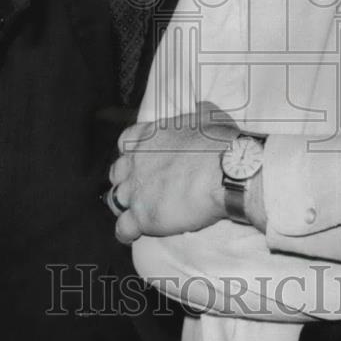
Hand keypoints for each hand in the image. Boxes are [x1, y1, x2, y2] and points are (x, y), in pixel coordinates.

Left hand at [109, 102, 237, 243]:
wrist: (225, 172)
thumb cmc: (220, 145)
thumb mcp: (209, 117)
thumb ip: (199, 112)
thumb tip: (200, 107)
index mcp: (149, 137)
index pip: (126, 141)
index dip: (132, 152)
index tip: (141, 159)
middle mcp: (136, 162)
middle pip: (117, 172)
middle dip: (127, 179)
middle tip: (143, 187)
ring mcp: (136, 190)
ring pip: (115, 200)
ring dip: (124, 206)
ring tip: (136, 212)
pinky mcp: (141, 216)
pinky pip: (123, 228)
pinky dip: (127, 232)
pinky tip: (134, 233)